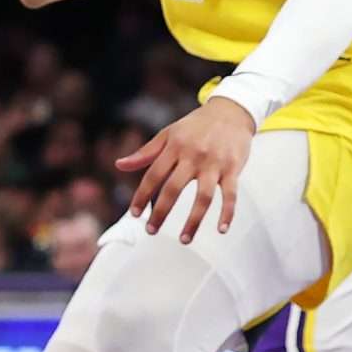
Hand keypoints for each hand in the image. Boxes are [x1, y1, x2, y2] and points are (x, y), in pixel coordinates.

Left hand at [115, 99, 256, 241]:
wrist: (231, 111)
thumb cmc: (195, 125)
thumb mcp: (168, 133)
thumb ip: (145, 153)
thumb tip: (118, 165)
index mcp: (174, 147)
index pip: (153, 175)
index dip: (142, 195)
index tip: (134, 214)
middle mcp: (193, 156)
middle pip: (173, 189)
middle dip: (160, 212)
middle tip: (151, 230)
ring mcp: (214, 163)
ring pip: (202, 197)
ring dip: (193, 221)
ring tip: (183, 239)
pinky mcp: (233, 168)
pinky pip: (230, 194)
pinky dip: (227, 213)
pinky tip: (221, 230)